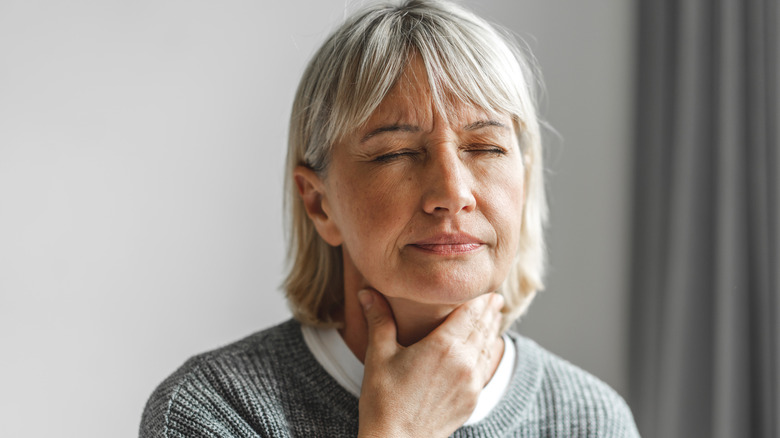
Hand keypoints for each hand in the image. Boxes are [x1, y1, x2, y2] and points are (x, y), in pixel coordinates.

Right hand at [356, 290, 503, 437]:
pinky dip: (489, 352)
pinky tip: (487, 348)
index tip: (485, 288)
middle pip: (482, 327)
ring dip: (492, 330)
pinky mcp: (472, 398)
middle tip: (494, 297)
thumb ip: (379, 319)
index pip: (470, 312)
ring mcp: (471, 382)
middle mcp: (464, 361)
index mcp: (443, 345)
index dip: (479, 298)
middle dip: (488, 311)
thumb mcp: (379, 355)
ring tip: (494, 317)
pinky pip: (485, 368)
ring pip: (488, 347)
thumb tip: (367, 292)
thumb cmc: (384, 400)